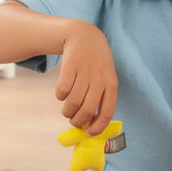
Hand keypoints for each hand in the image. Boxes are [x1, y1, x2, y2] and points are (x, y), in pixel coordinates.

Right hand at [55, 21, 117, 135]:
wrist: (85, 37)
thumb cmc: (96, 64)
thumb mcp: (105, 78)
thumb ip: (101, 98)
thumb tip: (92, 124)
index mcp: (111, 85)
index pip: (107, 112)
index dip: (98, 127)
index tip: (89, 133)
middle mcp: (99, 79)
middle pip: (87, 110)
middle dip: (78, 121)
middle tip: (74, 121)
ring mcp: (85, 72)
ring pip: (73, 102)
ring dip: (67, 111)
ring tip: (67, 110)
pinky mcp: (70, 67)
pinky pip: (62, 90)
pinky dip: (60, 96)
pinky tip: (62, 93)